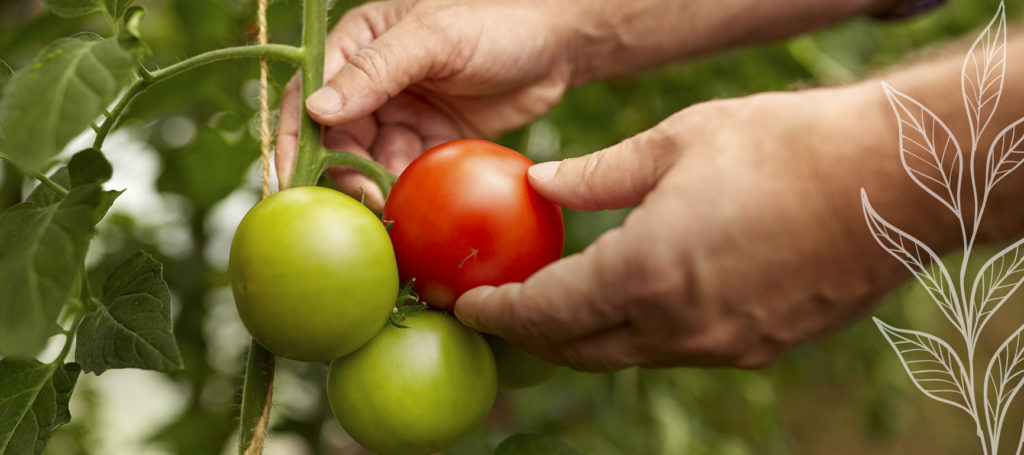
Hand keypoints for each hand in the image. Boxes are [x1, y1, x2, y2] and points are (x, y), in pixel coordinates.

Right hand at [275, 0, 574, 207]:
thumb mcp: (434, 39)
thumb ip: (376, 71)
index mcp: (358, 44)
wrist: (559, 47)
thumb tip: (316, 109)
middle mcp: (372, 82)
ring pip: (367, 161)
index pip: (308, 94)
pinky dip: (403, 192)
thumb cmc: (497, 23)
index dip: (295, 137)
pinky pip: (404, 174)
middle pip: (333, 138)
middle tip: (363, 201)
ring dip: (372, 187)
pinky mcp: (430, 143)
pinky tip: (411, 209)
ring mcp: (401, 115)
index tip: (292, 179)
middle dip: (341, 172)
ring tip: (389, 210)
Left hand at [454, 84, 961, 370]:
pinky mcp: (760, 347)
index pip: (546, 312)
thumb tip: (540, 184)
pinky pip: (678, 350)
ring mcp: (723, 345)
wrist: (895, 179)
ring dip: (586, 337)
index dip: (500, 313)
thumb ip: (596, 176)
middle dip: (534, 336)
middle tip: (506, 310)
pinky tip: (637, 299)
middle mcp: (679, 326)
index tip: (471, 306)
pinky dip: (640, 333)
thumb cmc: (784, 146)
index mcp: (645, 272)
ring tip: (562, 305)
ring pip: (628, 355)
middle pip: (580, 350)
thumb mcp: (675, 143)